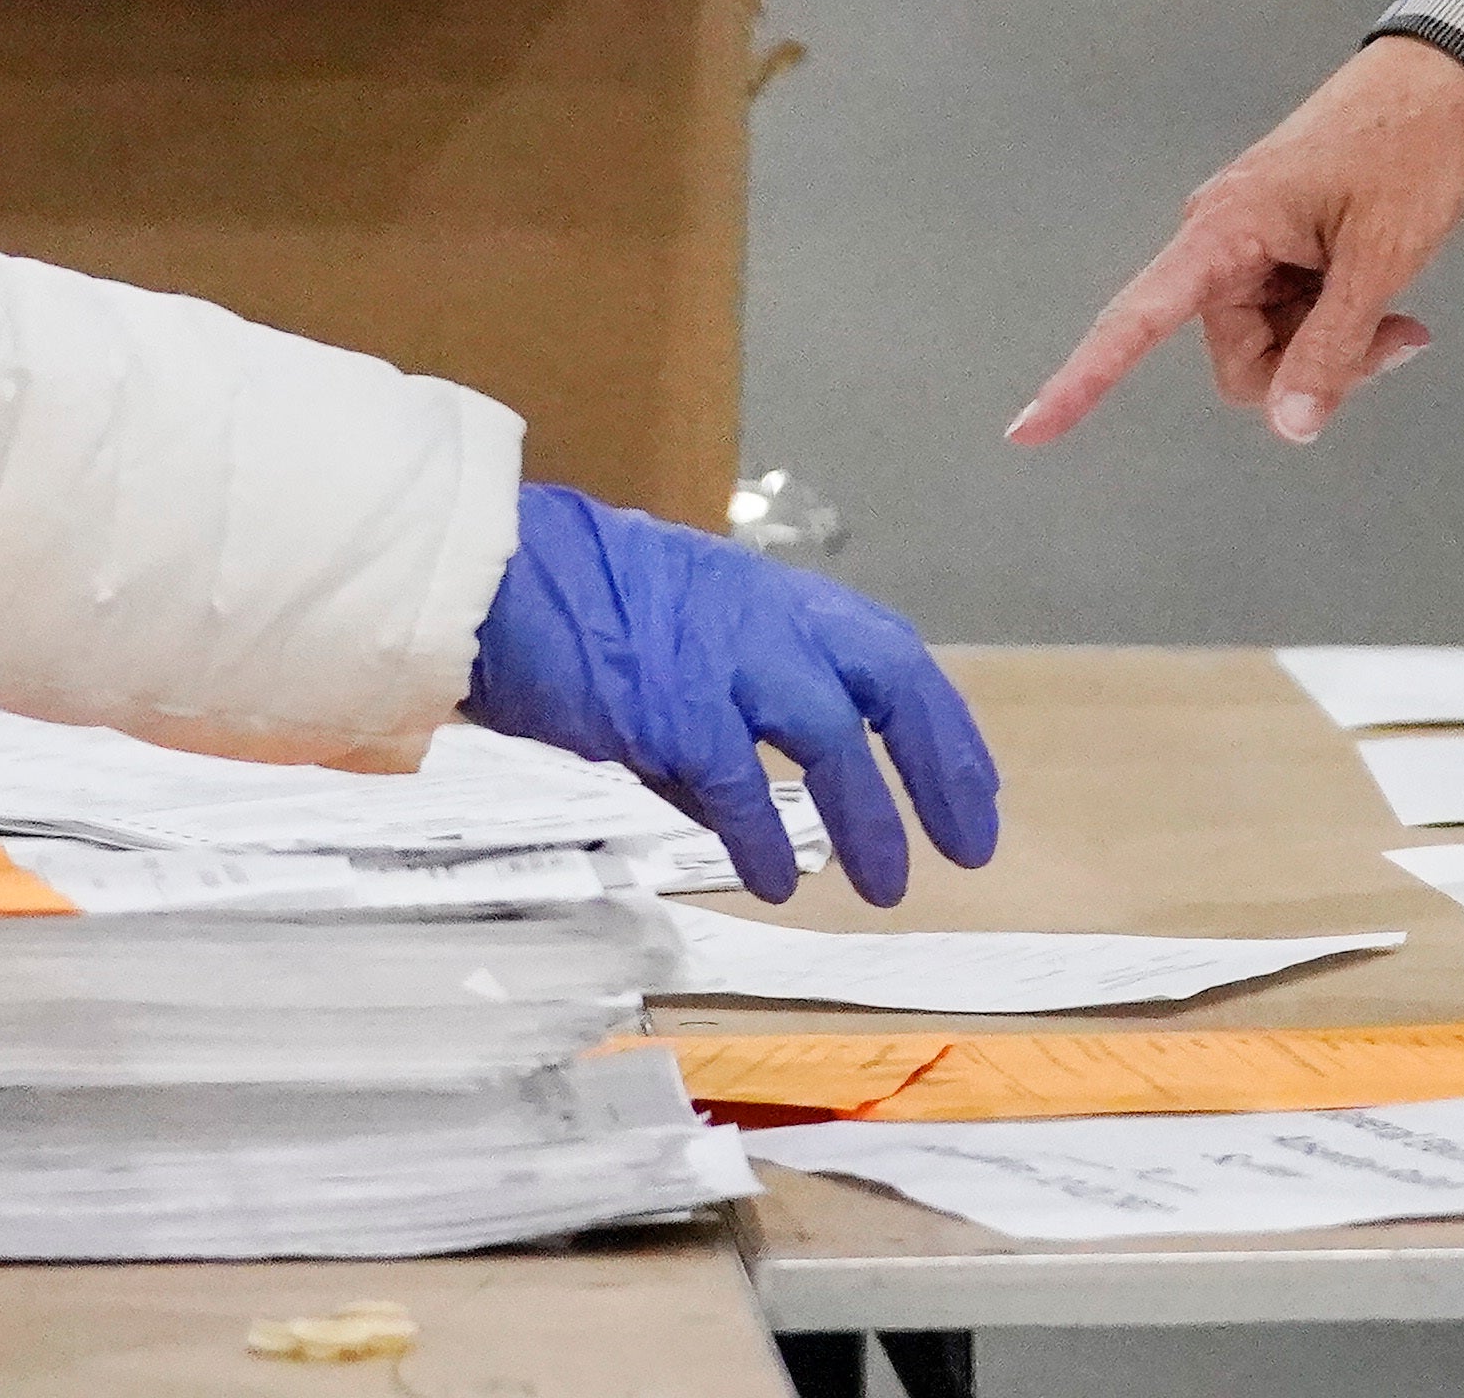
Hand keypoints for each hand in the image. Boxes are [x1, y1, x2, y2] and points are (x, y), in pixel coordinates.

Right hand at [461, 485, 1000, 907]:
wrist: (490, 576)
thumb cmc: (566, 608)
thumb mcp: (666, 644)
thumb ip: (711, 730)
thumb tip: (735, 817)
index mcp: (768, 597)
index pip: (885, 649)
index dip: (939, 720)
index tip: (973, 786)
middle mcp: (763, 618)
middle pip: (889, 677)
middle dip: (940, 762)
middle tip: (971, 844)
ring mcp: (723, 658)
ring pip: (831, 735)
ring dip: (868, 816)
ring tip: (887, 886)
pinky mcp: (674, 707)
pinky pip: (740, 784)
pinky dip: (763, 838)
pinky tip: (772, 883)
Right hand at [1008, 32, 1463, 449]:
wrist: (1442, 79)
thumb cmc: (1408, 146)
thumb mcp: (1380, 257)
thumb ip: (1332, 346)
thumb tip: (1289, 427)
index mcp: (1225, 229)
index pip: (1137, 318)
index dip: (1082, 380)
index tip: (1027, 430)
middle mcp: (1221, 239)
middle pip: (1242, 360)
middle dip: (1316, 367)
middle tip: (1393, 334)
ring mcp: (1250, 245)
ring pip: (1273, 347)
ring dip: (1335, 346)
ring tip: (1395, 306)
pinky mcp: (1278, 247)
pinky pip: (1292, 320)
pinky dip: (1339, 324)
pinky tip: (1385, 300)